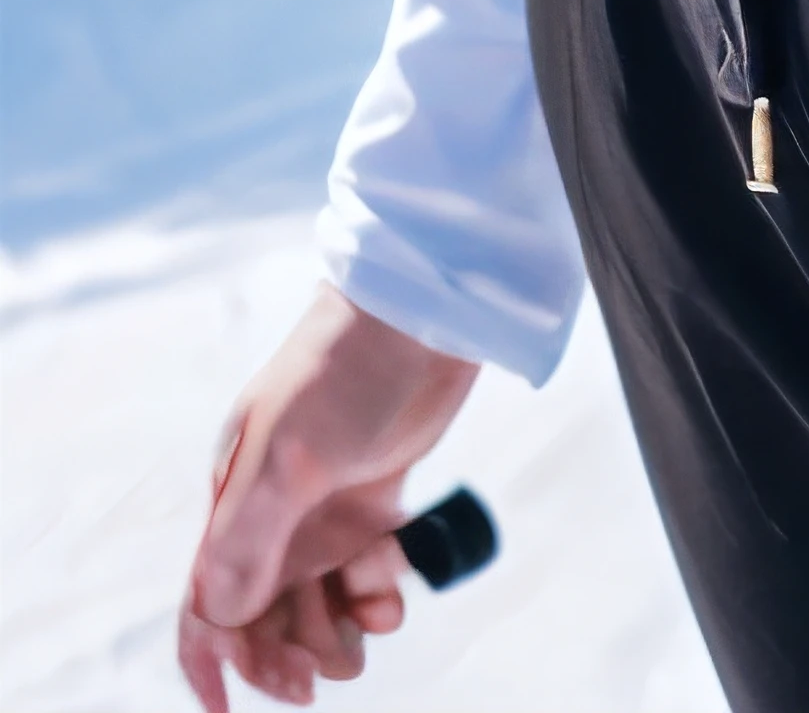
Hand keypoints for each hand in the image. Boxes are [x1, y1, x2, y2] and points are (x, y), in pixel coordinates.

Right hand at [178, 286, 478, 707]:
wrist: (420, 315)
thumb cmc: (342, 372)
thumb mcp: (288, 455)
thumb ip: (251, 537)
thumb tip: (219, 614)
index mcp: (235, 502)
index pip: (204, 599)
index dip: (209, 660)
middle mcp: (273, 513)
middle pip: (261, 616)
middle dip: (282, 656)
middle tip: (317, 683)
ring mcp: (324, 507)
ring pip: (316, 602)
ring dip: (335, 631)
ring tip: (368, 629)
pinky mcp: (373, 499)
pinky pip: (363, 574)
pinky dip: (376, 594)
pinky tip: (393, 594)